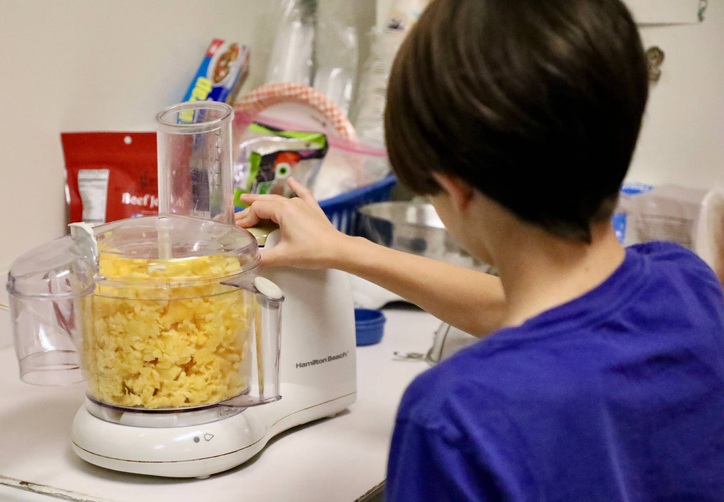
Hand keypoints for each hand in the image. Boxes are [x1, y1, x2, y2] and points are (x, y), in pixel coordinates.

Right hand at [235, 177, 349, 267]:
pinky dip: (295, 187)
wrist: (338, 250)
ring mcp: (303, 205)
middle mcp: (292, 203)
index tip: (237, 229)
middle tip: (236, 217)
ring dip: (263, 201)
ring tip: (249, 200)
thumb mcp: (283, 256)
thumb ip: (262, 258)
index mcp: (283, 210)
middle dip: (249, 209)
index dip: (244, 219)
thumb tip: (246, 261)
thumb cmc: (313, 252)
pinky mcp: (313, 210)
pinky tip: (291, 181)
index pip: (257, 210)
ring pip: (278, 199)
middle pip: (265, 202)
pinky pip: (302, 194)